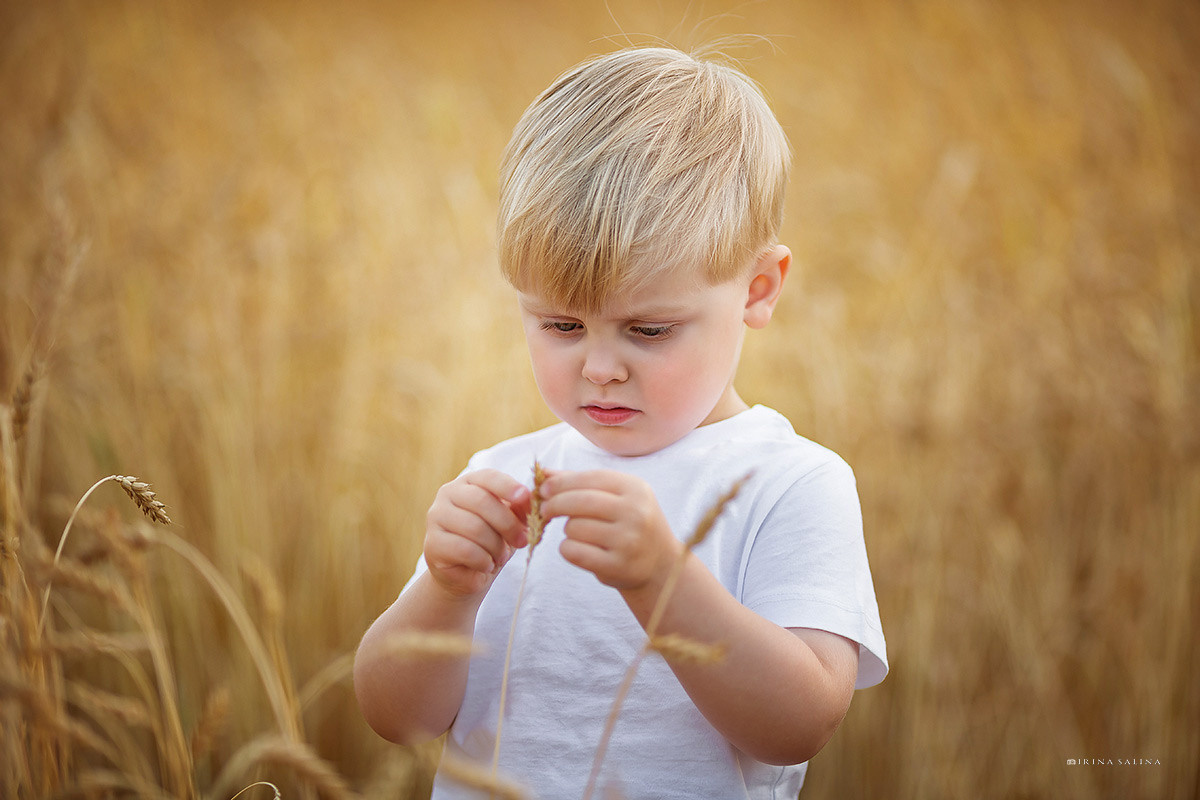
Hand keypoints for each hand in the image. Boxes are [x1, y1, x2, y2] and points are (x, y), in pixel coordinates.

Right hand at [424, 469, 530, 598]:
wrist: (468, 573)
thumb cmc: (491, 541)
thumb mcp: (509, 522)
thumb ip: (520, 509)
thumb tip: (532, 500)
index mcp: (468, 482)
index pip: (487, 476)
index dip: (508, 486)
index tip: (525, 497)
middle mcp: (447, 494)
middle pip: (481, 501)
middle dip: (508, 523)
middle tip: (522, 541)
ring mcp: (436, 518)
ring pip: (474, 527)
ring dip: (496, 546)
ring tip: (501, 557)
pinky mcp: (432, 543)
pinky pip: (465, 550)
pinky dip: (483, 560)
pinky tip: (486, 564)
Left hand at [540, 469, 681, 590]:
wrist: (660, 564)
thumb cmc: (631, 524)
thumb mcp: (617, 497)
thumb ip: (581, 482)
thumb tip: (544, 473)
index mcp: (636, 489)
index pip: (589, 478)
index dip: (561, 483)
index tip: (544, 489)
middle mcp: (635, 513)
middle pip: (579, 502)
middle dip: (554, 504)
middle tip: (545, 510)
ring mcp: (627, 541)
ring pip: (574, 527)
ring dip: (568, 530)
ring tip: (579, 534)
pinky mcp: (616, 566)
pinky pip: (574, 551)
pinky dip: (567, 549)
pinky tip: (576, 548)